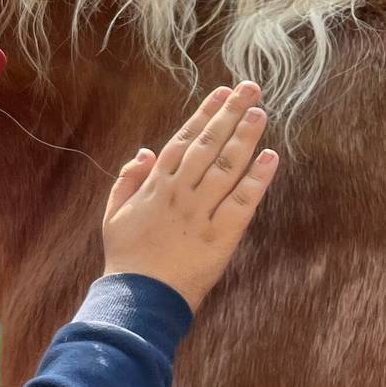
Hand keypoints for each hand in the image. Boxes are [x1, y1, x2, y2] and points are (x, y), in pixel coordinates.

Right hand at [101, 82, 279, 310]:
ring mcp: (201, 213)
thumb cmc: (126, 258)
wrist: (138, 298)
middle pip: (210, 145)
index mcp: (156, 185)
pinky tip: (271, 157)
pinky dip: (258, 179)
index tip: (223, 92)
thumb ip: (128, 181)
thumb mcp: (114, 215)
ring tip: (261, 112)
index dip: (205, 114)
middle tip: (251, 88)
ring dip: (245, 137)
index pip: (184, 140)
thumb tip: (144, 152)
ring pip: (227, 167)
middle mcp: (180, 192)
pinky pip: (243, 202)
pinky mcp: (220, 237)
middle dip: (230, 114)